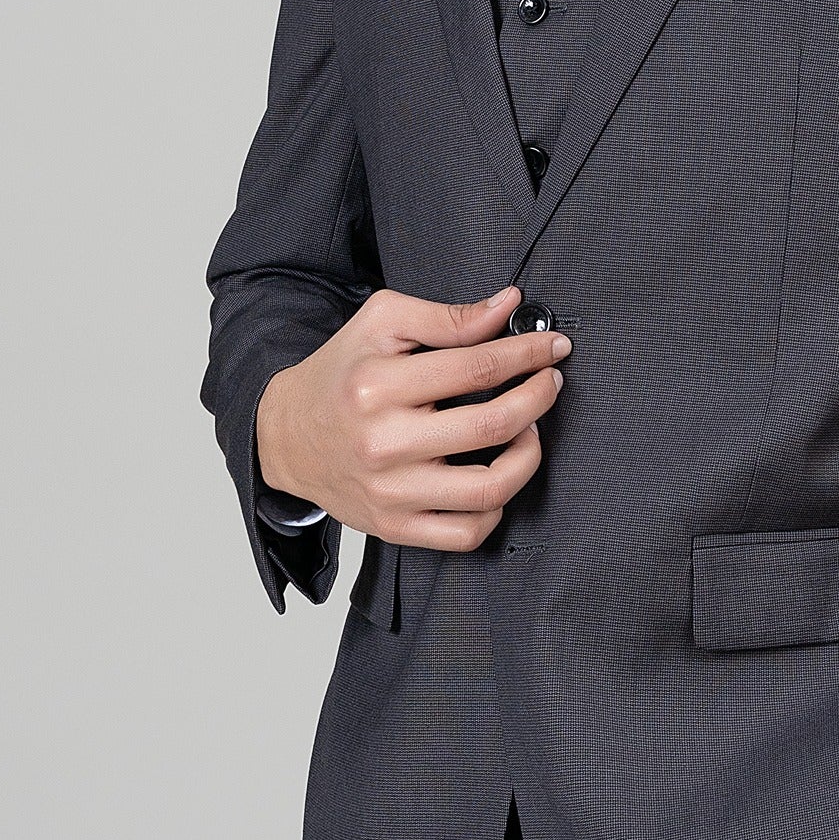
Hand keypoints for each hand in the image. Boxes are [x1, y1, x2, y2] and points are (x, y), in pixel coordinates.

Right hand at [256, 285, 569, 551]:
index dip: (527, 355)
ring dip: (529, 457)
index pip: (477, 368)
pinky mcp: (394, 527)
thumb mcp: (382, 324)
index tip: (553, 347)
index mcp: (378, 385)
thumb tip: (508, 305)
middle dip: (538, 398)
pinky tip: (500, 478)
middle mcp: (383, 443)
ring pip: (489, 490)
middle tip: (549, 382)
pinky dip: (497, 510)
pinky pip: (466, 534)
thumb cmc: (340, 374)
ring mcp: (390, 492)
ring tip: (531, 431)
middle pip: (491, 426)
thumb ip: (448, 317)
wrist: (285, 436)